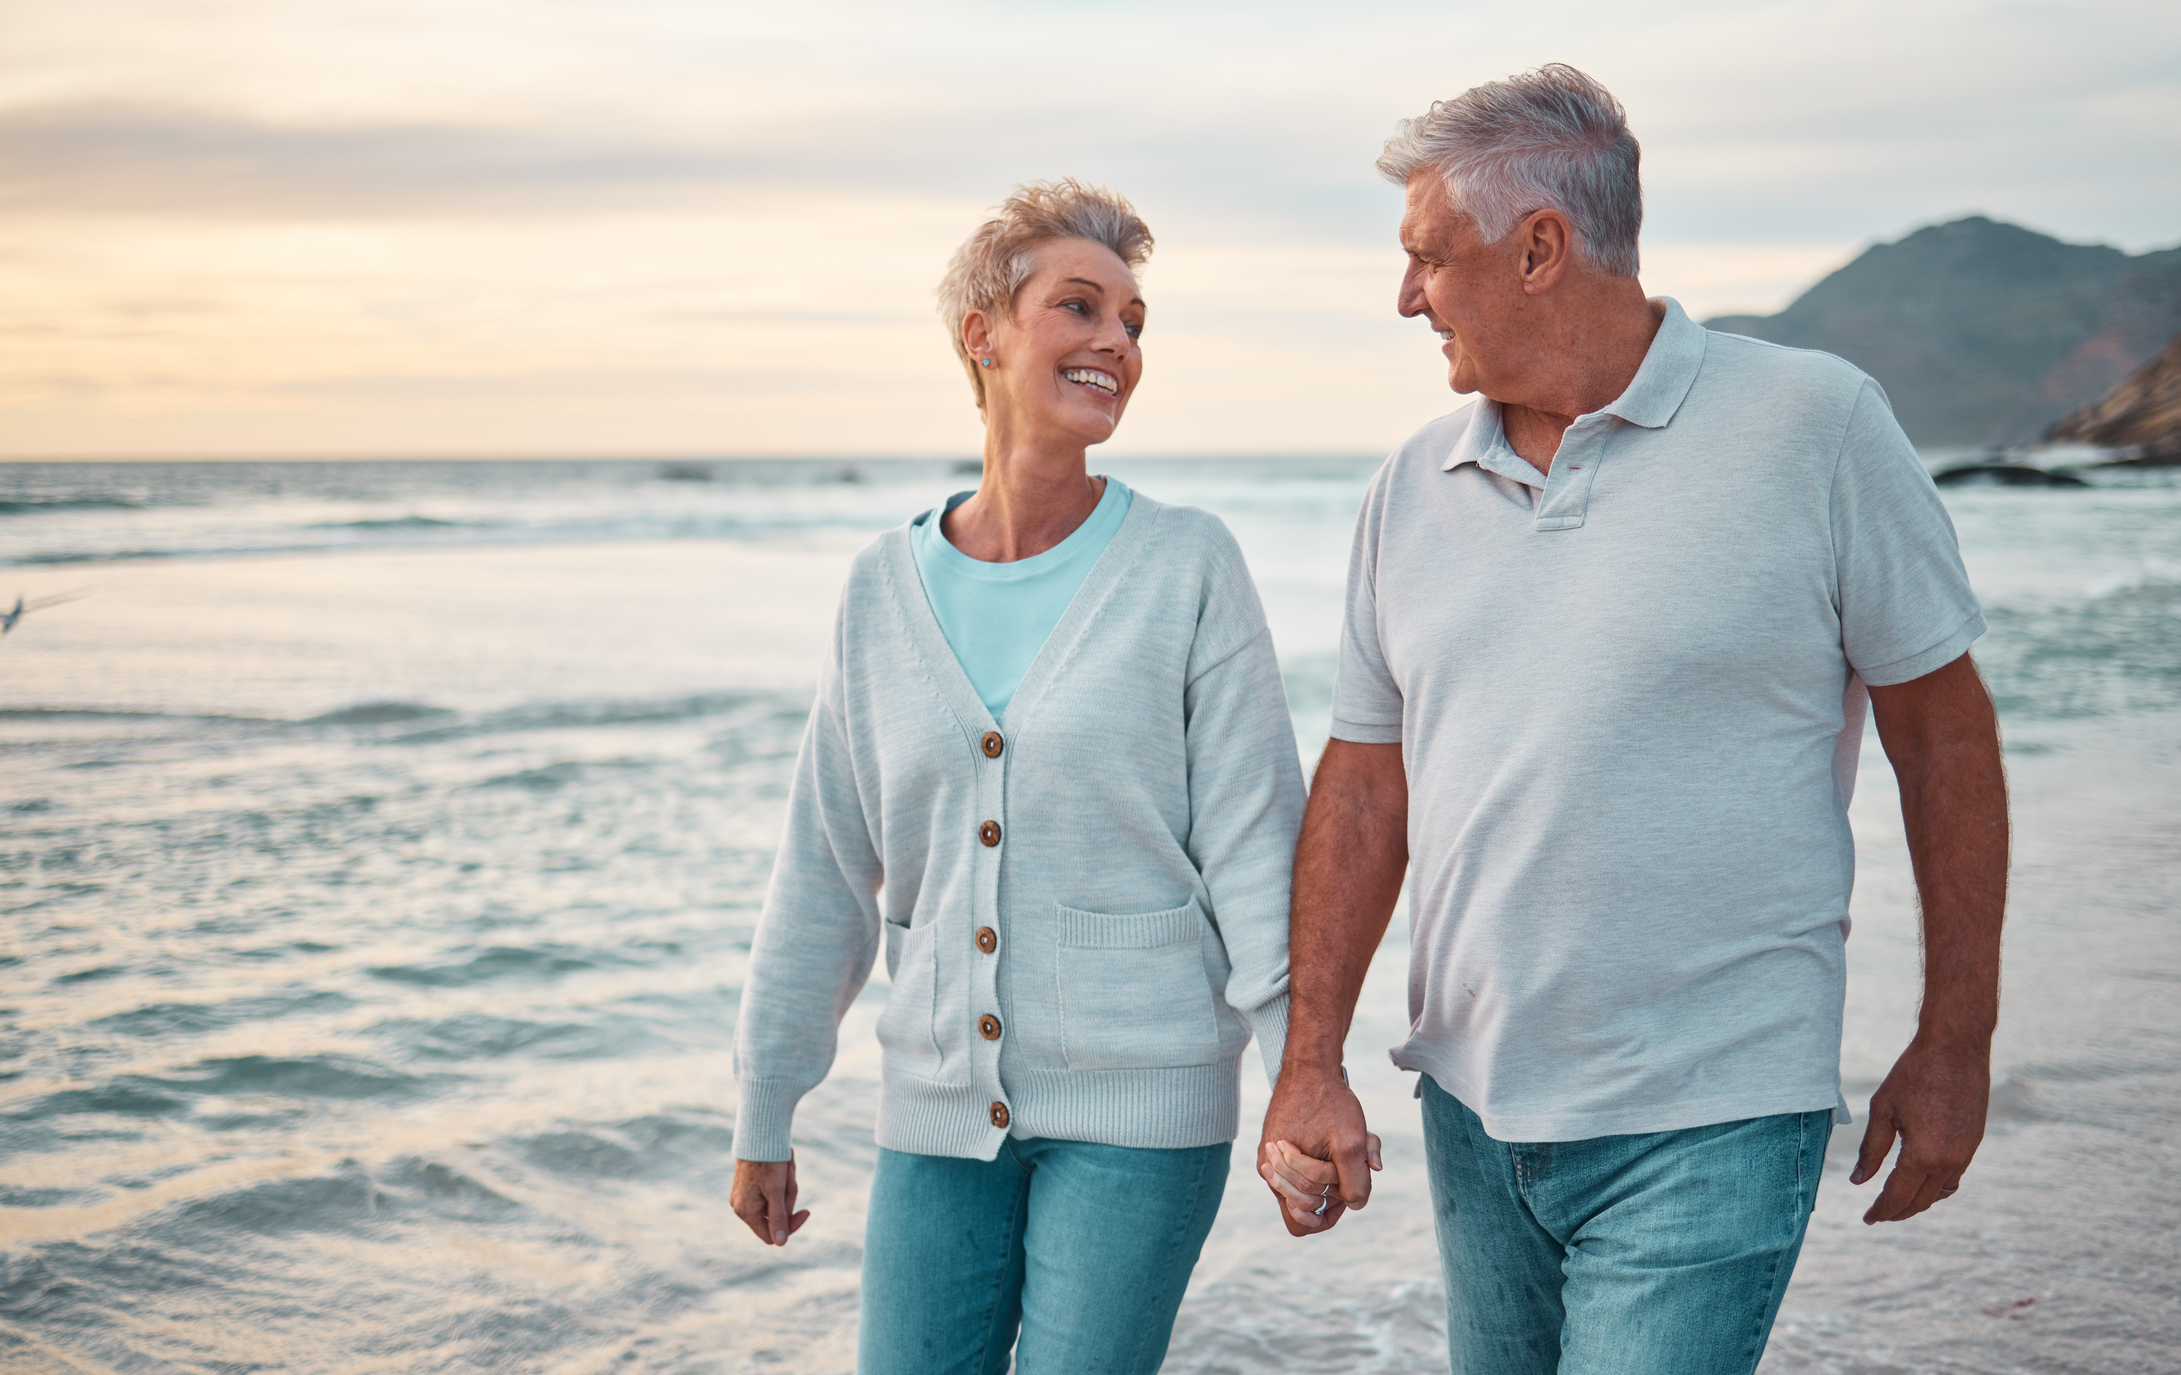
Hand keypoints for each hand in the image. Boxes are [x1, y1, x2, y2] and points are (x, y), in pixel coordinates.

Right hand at [730, 1155, 811, 1245]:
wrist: (758, 1133)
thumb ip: (778, 1218)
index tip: (807, 1211)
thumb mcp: (776, 1191)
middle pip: (776, 1215)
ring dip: (787, 1184)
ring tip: (785, 1164)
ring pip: (777, 1201)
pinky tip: (784, 1164)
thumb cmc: (767, 1161)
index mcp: (746, 1211)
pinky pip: (773, 1190)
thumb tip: (780, 1243)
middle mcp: (742, 1207)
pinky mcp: (751, 1185)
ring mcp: (746, 1196)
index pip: (771, 1235)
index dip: (791, 1225)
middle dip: (788, 1195)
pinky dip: (782, 1179)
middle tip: (789, 1173)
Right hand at [1258, 1064, 1379, 1235]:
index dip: (1327, 1215)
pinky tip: (1334, 1137)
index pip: (1300, 1221)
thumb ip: (1355, 1180)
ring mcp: (1272, 1158)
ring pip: (1306, 1185)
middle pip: (1305, 1204)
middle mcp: (1270, 1171)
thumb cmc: (1329, 1101)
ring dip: (1330, 1172)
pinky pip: (1302, 1167)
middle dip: (1333, 1188)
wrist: (1310, 1066)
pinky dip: (1324, 1159)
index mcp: (1279, 1175)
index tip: (1344, 1196)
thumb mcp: (1351, 1140)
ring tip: (1343, 1145)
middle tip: (1349, 1160)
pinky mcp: (1278, 1145)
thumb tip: (1356, 1205)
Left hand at [1851, 1039, 1989, 1223]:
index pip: (1898, 1196)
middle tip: (1877, 1214)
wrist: (1956, 1049)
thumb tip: (1858, 1181)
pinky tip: (1920, 1182)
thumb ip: (1871, 1150)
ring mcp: (1966, 1154)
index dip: (1881, 1210)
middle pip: (1920, 1201)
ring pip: (1940, 1193)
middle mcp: (1949, 1162)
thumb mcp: (1883, 1110)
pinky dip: (1936, 1187)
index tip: (1867, 1219)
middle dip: (1898, 1211)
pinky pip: (1954, 1177)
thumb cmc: (1913, 1074)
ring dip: (1918, 1202)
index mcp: (1923, 1156)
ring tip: (1897, 1202)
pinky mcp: (1973, 1143)